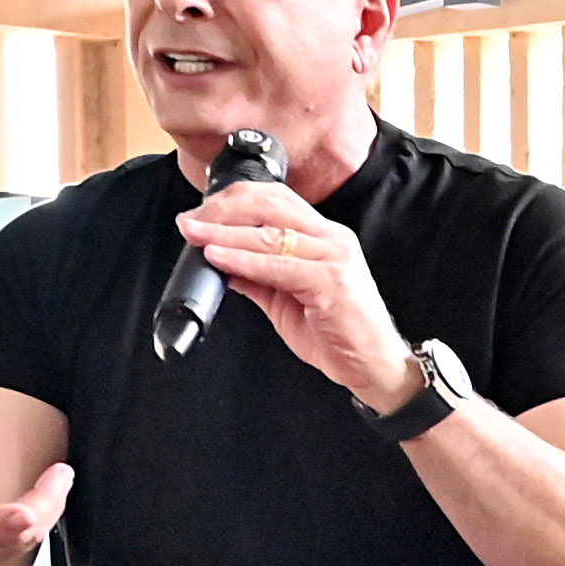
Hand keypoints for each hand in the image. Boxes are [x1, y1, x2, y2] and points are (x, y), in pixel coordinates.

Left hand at [175, 178, 414, 406]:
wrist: (375, 366)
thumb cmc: (339, 334)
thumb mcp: (286, 300)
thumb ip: (257, 278)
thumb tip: (220, 261)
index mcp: (324, 236)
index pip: (275, 199)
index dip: (232, 200)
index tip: (198, 213)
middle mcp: (332, 239)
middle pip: (270, 206)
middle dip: (222, 211)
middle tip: (189, 222)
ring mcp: (335, 258)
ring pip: (270, 234)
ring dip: (225, 233)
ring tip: (194, 235)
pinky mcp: (333, 283)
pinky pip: (279, 266)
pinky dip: (245, 261)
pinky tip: (220, 258)